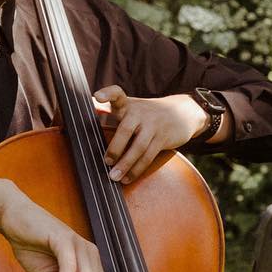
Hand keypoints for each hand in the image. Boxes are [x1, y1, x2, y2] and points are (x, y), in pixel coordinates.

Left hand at [92, 85, 210, 184]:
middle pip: (126, 129)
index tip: (97, 96)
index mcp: (128, 104)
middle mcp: (140, 112)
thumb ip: (109, 113)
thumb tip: (88, 114)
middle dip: (115, 147)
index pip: (117, 94)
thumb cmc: (147, 114)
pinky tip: (128, 178)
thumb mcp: (131, 108)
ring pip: (138, 147)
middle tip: (106, 162)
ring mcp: (152, 125)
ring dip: (126, 164)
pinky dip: (137, 169)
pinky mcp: (162, 138)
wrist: (183, 112)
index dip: (108, 93)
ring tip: (114, 177)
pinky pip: (148, 156)